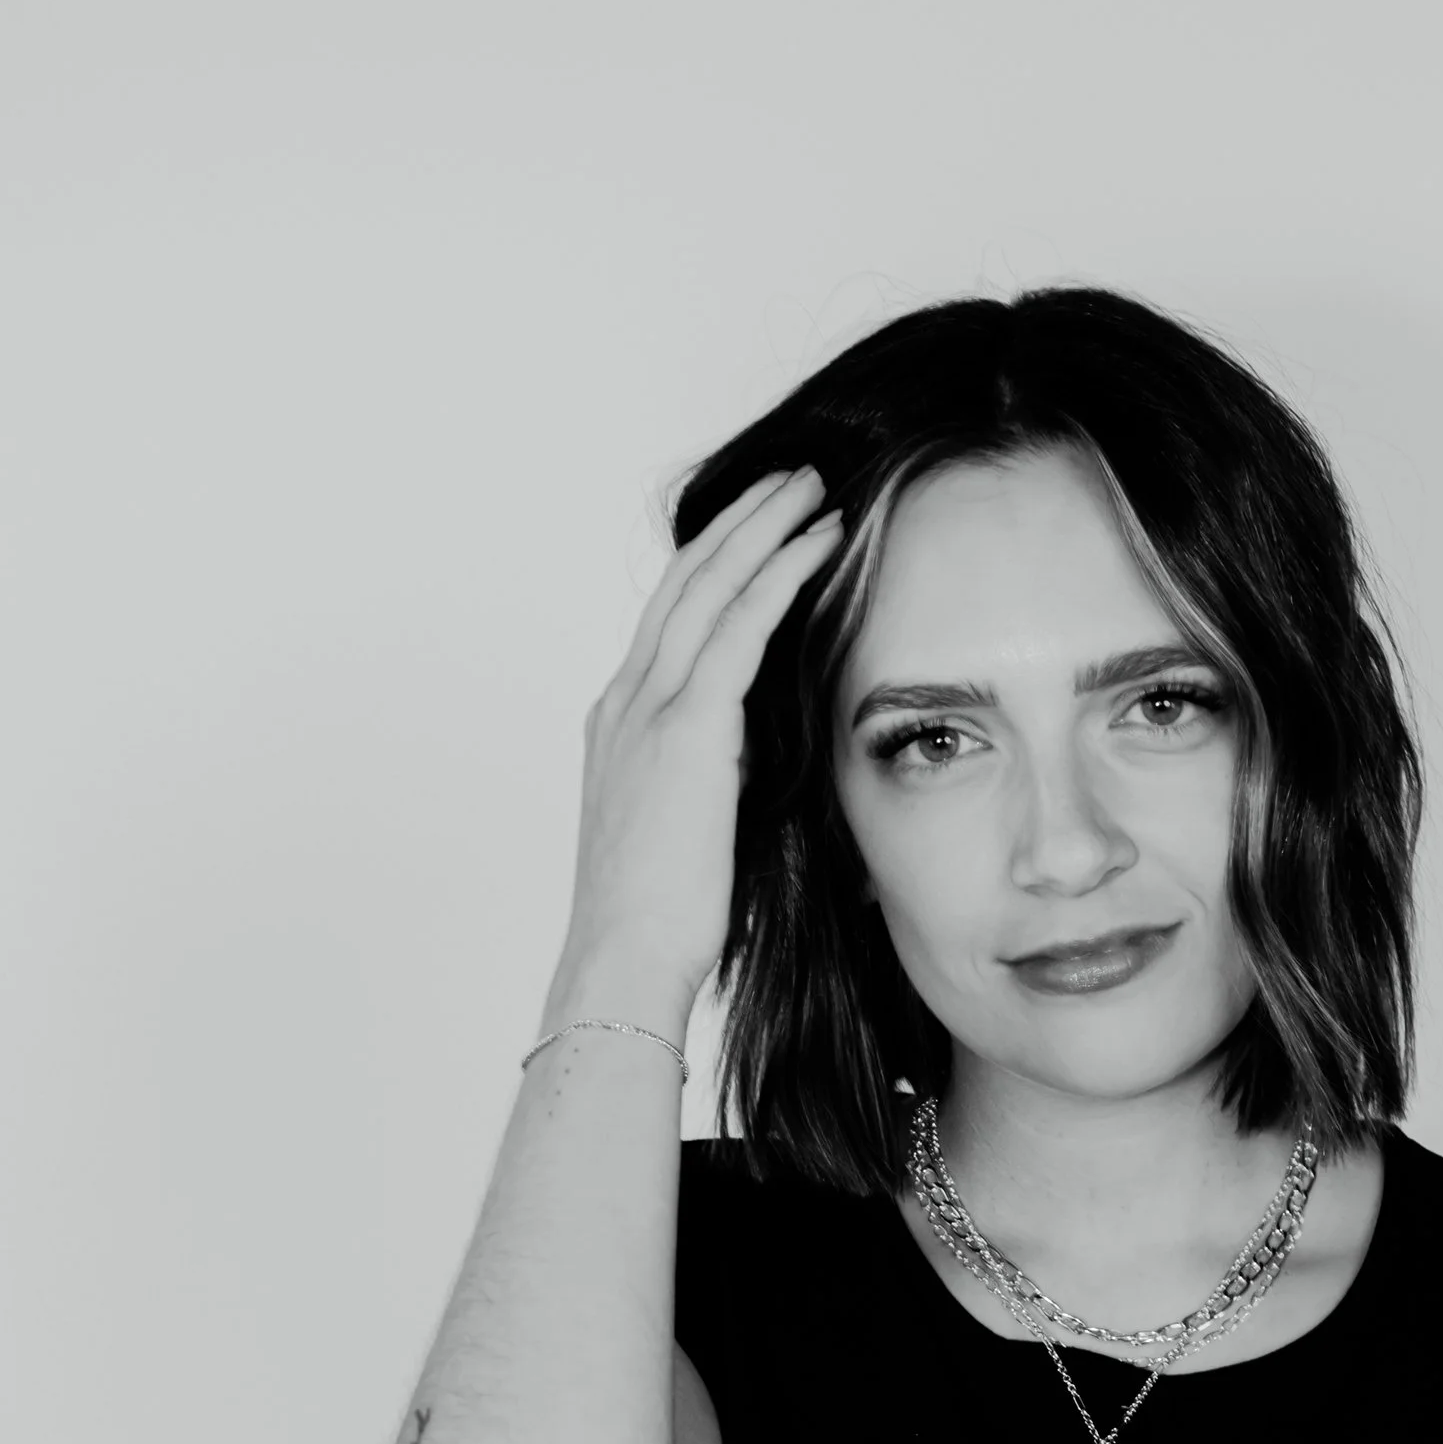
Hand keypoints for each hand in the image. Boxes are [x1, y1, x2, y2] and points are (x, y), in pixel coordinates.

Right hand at [542, 466, 843, 1034]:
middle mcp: (625, 702)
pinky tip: (821, 544)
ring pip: (710, 586)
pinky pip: (739, 627)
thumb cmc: (660, 923)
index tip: (762, 532)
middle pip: (685, 582)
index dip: (717, 566)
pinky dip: (782, 574)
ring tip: (814, 490)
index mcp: (621, 724)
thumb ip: (715, 781)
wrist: (623, 961)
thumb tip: (761, 768)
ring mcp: (648, 710)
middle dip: (742, 524)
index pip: (671, 621)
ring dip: (766, 529)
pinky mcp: (686, 728)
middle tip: (794, 481)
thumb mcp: (689, 831)